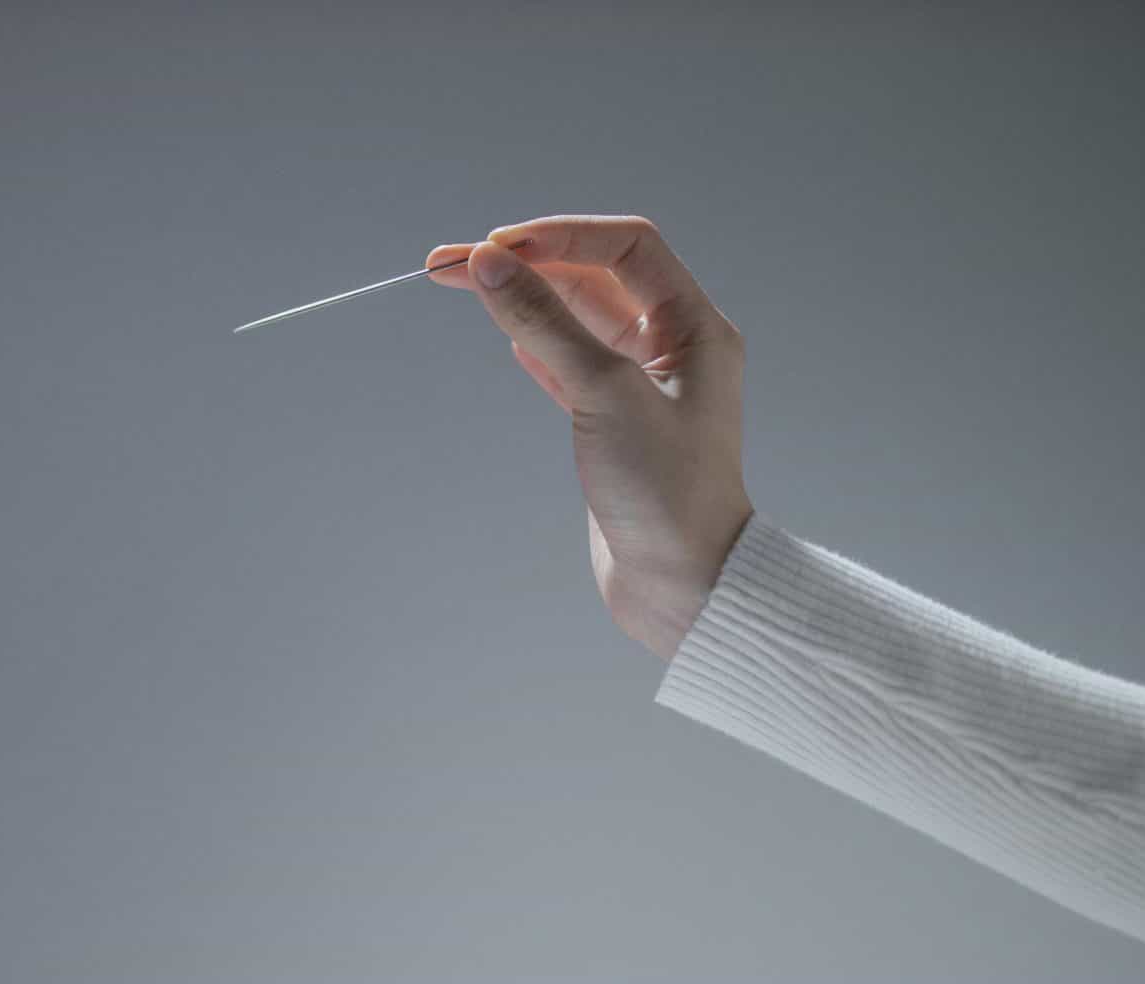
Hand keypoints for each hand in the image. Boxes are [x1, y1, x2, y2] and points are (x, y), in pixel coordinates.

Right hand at [425, 215, 754, 659]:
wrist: (683, 586)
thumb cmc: (666, 493)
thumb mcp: (603, 396)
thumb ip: (544, 324)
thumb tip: (490, 266)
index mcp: (693, 327)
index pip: (625, 248)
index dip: (559, 236)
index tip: (495, 245)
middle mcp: (672, 349)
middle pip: (590, 280)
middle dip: (525, 264)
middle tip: (451, 261)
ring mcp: (641, 389)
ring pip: (574, 322)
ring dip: (521, 301)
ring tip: (461, 284)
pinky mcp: (612, 427)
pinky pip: (569, 365)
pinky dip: (534, 345)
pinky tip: (506, 335)